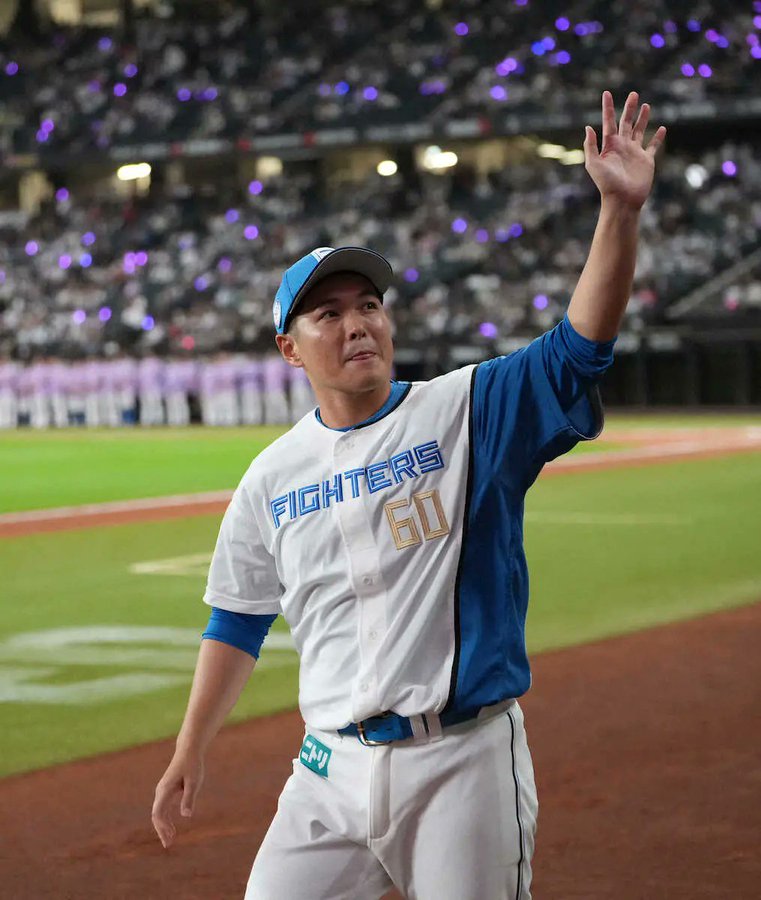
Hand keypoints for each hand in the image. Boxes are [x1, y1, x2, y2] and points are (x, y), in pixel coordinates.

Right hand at [151, 751, 204, 848]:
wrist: (188, 750)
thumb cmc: (193, 765)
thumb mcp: (194, 781)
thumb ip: (189, 797)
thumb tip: (186, 815)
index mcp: (166, 789)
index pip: (159, 812)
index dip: (162, 826)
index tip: (170, 837)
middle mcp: (161, 791)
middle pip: (156, 815)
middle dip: (161, 830)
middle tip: (168, 844)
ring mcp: (162, 791)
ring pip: (158, 813)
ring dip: (163, 827)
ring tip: (170, 840)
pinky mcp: (167, 791)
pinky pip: (163, 809)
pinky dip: (166, 820)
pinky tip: (172, 828)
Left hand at [584, 91, 665, 210]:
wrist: (622, 200)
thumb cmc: (606, 184)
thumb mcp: (593, 164)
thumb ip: (591, 146)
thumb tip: (588, 127)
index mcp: (609, 146)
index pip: (608, 122)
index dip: (607, 108)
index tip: (606, 93)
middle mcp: (622, 147)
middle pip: (626, 123)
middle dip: (629, 108)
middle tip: (633, 94)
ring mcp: (635, 153)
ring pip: (640, 131)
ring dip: (643, 119)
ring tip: (646, 105)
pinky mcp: (646, 160)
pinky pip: (653, 146)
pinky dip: (658, 138)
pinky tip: (662, 128)